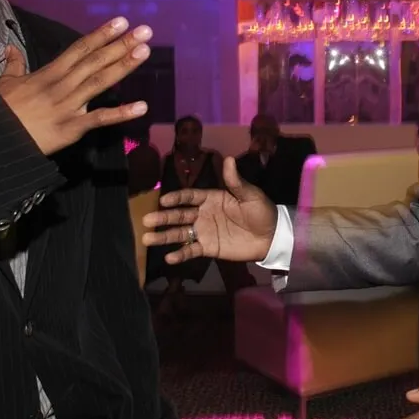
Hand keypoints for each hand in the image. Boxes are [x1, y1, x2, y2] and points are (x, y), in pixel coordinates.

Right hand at [0, 18, 150, 154]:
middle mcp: (62, 85)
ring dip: (123, 66)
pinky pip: (100, 119)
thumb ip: (13, 65)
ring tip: (144, 51)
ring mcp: (69, 105)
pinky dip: (121, 114)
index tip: (121, 21)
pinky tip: (142, 107)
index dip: (101, 34)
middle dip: (120, 45)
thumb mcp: (5, 83)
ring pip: (100, 82)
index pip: (80, 49)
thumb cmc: (0, 111)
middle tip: (145, 31)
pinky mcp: (72, 127)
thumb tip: (10, 49)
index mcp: (49, 73)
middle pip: (95, 61)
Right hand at [141, 156, 276, 263]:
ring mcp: (204, 231)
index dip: (177, 198)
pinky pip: (191, 251)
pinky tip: (169, 258)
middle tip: (146, 220)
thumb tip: (228, 159)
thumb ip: (236, 181)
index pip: (189, 196)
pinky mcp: (208, 248)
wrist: (271, 237)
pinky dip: (181, 254)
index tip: (163, 200)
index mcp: (212, 198)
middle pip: (179, 215)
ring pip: (180, 233)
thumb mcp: (250, 195)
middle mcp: (203, 214)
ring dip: (164, 236)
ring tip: (147, 239)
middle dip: (163, 217)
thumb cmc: (261, 212)